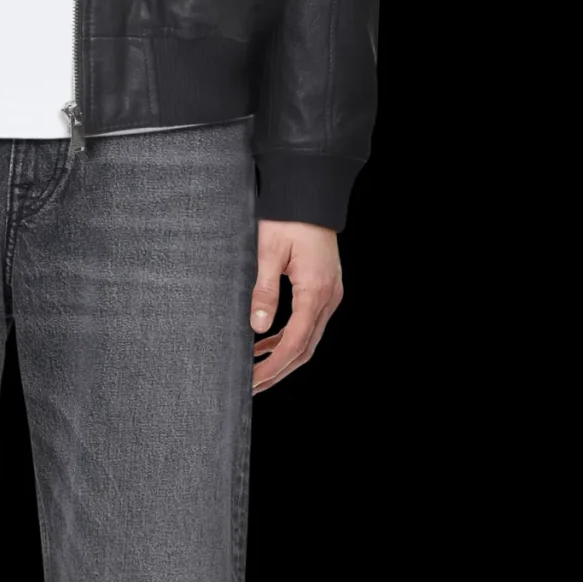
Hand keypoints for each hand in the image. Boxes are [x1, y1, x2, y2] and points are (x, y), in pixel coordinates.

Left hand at [250, 221, 341, 394]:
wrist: (309, 194)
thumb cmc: (288, 218)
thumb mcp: (268, 252)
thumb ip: (264, 291)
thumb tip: (259, 327)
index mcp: (315, 290)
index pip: (295, 342)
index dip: (274, 366)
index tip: (253, 381)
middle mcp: (329, 297)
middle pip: (305, 348)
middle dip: (278, 370)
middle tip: (252, 387)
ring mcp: (330, 293)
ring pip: (308, 338)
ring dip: (283, 357)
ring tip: (255, 371)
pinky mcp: (324, 289)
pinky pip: (308, 323)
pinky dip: (288, 338)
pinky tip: (265, 344)